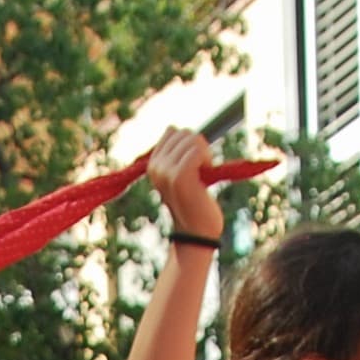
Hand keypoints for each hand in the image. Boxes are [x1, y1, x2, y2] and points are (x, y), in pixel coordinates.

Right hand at [146, 127, 222, 245]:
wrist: (198, 232)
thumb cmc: (195, 202)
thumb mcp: (181, 173)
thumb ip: (176, 152)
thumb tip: (172, 127)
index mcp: (153, 165)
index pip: (173, 131)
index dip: (190, 145)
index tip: (193, 167)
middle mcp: (155, 167)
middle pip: (183, 132)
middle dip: (198, 148)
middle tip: (200, 172)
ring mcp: (165, 171)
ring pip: (192, 139)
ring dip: (204, 155)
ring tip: (201, 177)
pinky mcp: (179, 176)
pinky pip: (197, 150)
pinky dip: (207, 160)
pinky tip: (204, 178)